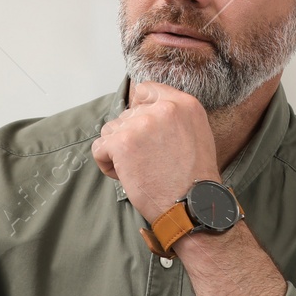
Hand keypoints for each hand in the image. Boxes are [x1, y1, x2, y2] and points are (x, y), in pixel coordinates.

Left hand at [91, 82, 220, 223]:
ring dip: (117, 150)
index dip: (138, 110)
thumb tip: (144, 109)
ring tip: (136, 170)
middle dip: (130, 137)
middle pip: (127, 115)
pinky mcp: (122, 142)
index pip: (146, 90)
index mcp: (184, 104)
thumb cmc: (194, 178)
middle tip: (146, 161)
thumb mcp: (196, 134)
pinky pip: (99, 148)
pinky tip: (124, 176)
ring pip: (111, 130)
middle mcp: (162, 108)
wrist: (191, 205)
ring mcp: (140, 124)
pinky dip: (106, 164)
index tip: (142, 130)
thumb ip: (173, 117)